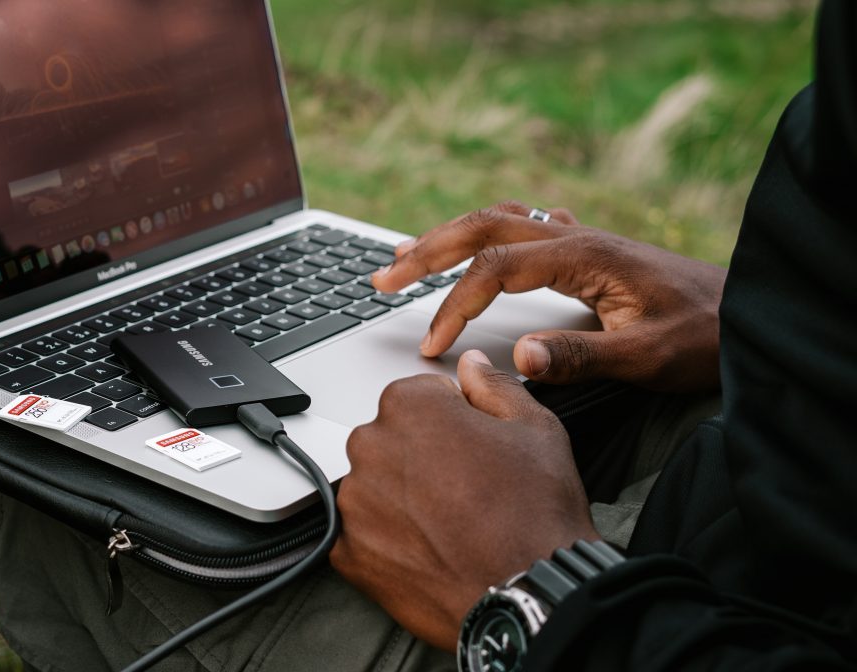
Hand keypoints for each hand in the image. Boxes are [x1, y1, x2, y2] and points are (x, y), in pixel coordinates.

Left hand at [330, 350, 597, 650]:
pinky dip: (388, 541)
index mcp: (408, 405)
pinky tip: (429, 548)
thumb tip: (472, 365)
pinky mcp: (349, 552)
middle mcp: (370, 446)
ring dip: (402, 498)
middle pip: (391, 440)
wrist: (530, 594)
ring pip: (375, 487)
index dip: (452, 421)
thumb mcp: (535, 428)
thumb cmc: (535, 513)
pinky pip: (362, 534)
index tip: (471, 447)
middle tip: (465, 489)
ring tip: (450, 523)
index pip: (419, 397)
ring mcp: (355, 501)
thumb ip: (493, 386)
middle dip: (421, 457)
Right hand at [373, 201, 726, 391]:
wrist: (749, 313)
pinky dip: (484, 234)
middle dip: (426, 251)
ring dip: (447, 235)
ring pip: (498, 221)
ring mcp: (580, 239)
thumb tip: (516, 361)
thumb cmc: (706, 334)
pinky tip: (475, 246)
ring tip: (405, 254)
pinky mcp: (587, 251)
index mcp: (583, 255)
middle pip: (482, 227)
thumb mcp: (647, 356)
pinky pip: (522, 227)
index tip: (432, 344)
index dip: (455, 305)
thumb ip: (582, 357)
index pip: (495, 269)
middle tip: (381, 277)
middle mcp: (575, 237)